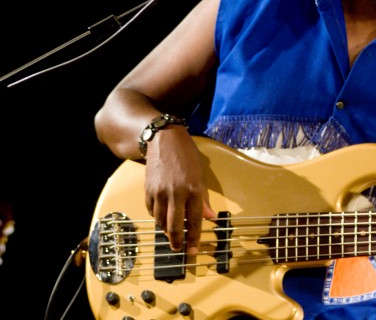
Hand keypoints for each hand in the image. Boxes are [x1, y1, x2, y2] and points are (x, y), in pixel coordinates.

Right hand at [143, 129, 215, 254]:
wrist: (164, 141)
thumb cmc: (187, 157)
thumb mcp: (201, 175)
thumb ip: (203, 199)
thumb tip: (209, 218)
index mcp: (193, 190)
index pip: (195, 221)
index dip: (194, 239)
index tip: (193, 252)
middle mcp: (176, 193)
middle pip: (174, 226)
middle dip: (176, 241)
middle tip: (178, 249)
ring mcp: (159, 193)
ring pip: (161, 221)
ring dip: (166, 230)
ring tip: (172, 234)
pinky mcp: (148, 191)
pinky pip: (152, 211)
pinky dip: (158, 217)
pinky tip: (163, 217)